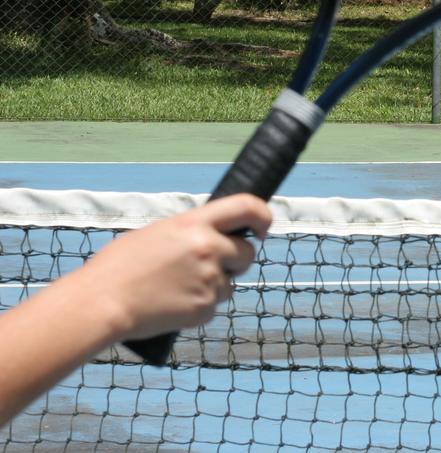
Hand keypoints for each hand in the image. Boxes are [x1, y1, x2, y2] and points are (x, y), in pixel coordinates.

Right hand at [83, 194, 272, 340]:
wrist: (102, 303)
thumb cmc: (120, 266)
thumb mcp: (158, 234)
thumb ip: (191, 233)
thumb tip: (214, 236)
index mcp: (194, 224)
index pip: (247, 207)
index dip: (263, 216)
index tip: (263, 227)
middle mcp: (209, 249)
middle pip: (247, 253)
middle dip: (234, 260)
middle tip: (207, 267)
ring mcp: (209, 280)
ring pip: (230, 283)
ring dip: (214, 285)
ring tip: (176, 287)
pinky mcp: (205, 308)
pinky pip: (213, 305)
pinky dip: (199, 306)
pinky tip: (172, 304)